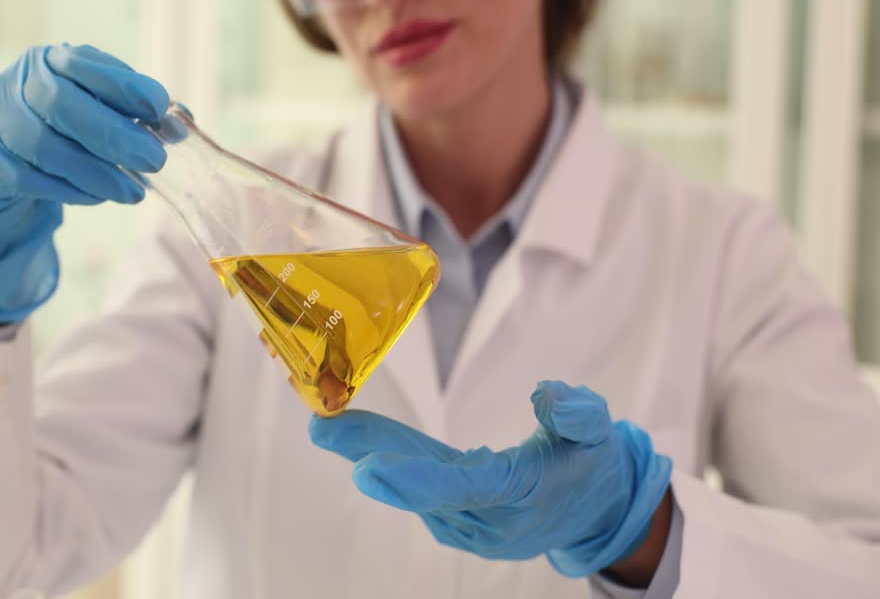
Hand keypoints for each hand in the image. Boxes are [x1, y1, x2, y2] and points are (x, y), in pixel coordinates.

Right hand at [0, 44, 168, 323]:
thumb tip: (181, 126)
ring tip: (135, 192)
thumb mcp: (96, 112)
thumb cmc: (61, 133)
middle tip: (156, 160)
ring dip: (96, 172)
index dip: (124, 85)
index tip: (160, 107)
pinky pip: (30, 179)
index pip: (85, 65)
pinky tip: (100, 197)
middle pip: (61, 105)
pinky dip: (70, 190)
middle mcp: (16, 83)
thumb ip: (134, 115)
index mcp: (50, 61)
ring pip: (44, 147)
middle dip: (113, 134)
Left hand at [309, 381, 671, 577]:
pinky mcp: (459, 526)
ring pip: (415, 487)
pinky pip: (420, 492)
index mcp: (522, 493)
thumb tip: (547, 393)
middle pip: (425, 486)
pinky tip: (359, 442)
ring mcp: (472, 531)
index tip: (366, 469)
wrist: (599, 513)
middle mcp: (490, 521)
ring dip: (372, 453)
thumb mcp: (599, 432)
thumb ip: (577, 413)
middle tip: (324, 429)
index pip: (465, 486)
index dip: (413, 479)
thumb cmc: (593, 463)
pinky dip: (392, 466)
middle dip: (371, 455)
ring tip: (330, 426)